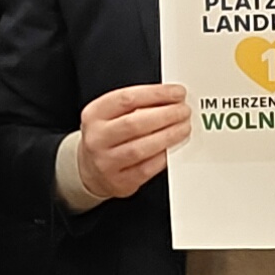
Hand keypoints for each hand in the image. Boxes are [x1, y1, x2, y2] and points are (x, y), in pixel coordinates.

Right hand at [76, 81, 190, 200]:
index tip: (177, 93)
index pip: (127, 99)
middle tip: (184, 111)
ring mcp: (106, 162)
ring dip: (168, 136)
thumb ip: (136, 105)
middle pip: (134, 123)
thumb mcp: (110, 115)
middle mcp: (97, 138)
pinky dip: (164, 156)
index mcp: (94, 115)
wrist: (90, 170)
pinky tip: (173, 147)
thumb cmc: (106, 138)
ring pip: (141, 148)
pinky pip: (147, 168)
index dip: (156, 94)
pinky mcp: (120, 181)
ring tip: (183, 127)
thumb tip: (170, 99)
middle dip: (166, 115)